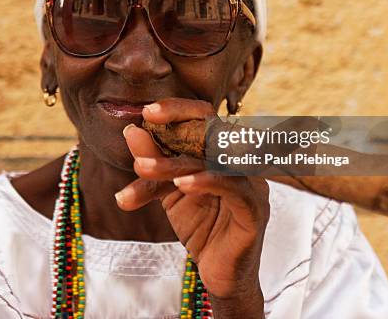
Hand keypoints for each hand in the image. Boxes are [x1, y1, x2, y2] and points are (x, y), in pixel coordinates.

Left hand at [116, 97, 268, 311]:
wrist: (218, 276)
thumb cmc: (199, 227)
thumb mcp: (169, 190)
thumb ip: (155, 161)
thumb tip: (132, 131)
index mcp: (222, 152)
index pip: (204, 117)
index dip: (177, 110)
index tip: (146, 112)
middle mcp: (239, 162)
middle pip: (209, 131)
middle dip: (173, 126)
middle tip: (139, 129)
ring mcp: (251, 184)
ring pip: (213, 160)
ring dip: (173, 162)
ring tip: (141, 167)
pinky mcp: (255, 210)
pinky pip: (233, 188)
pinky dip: (205, 182)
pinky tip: (180, 184)